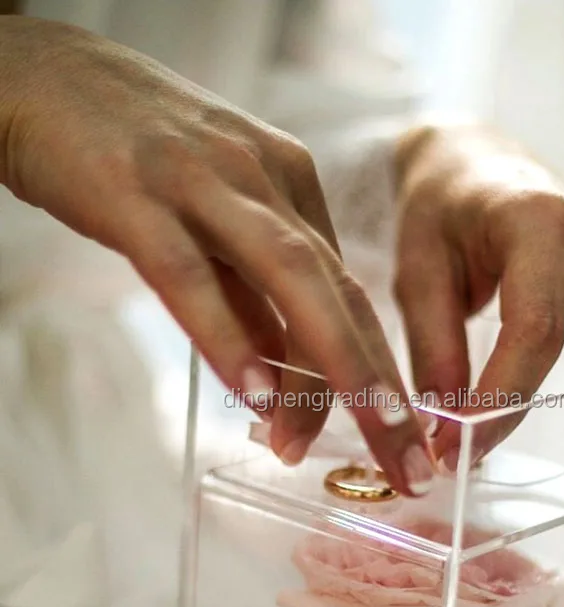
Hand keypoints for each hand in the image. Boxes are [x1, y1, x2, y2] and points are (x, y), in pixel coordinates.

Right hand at [0, 17, 431, 495]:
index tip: (396, 434)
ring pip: (290, 281)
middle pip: (341, 295)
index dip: (378, 370)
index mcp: (289, 186)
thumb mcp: (214, 223)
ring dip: (333, 368)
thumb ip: (248, 298)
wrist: (41, 73)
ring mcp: (203, 182)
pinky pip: (191, 275)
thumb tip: (282, 379)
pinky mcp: (135, 193)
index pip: (346, 293)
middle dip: (382, 385)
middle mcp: (264, 180)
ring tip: (357, 439)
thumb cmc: (133, 156)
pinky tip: (258, 396)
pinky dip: (230, 338)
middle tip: (407, 460)